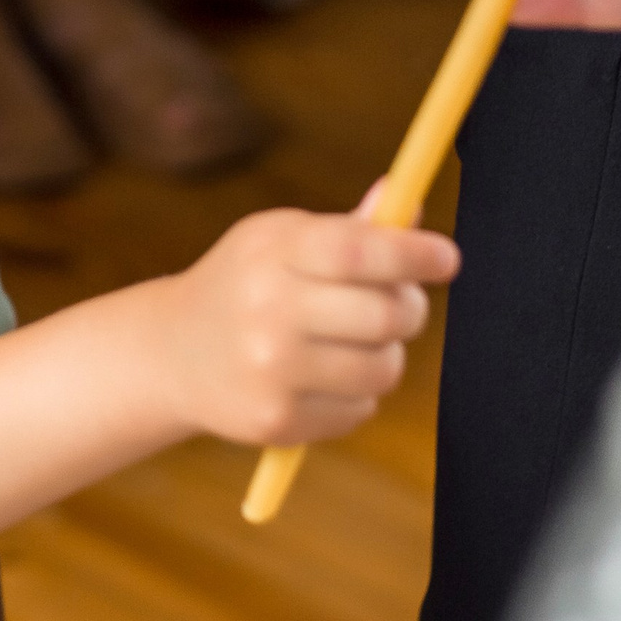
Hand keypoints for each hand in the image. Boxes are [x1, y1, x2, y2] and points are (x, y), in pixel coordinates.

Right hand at [160, 207, 457, 446]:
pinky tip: (319, 378)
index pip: (359, 251)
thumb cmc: (246, 284)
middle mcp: (268, 311)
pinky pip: (360, 408)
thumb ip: (348, 229)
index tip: (447, 258)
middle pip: (384, 315)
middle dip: (410, 310)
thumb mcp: (280, 241)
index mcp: (273, 253)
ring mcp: (271, 371)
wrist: (172, 353)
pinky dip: (356, 393)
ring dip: (385, 355)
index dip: (413, 254)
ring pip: (382, 368)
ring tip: (354, 343)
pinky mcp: (276, 420)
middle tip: (402, 305)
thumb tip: (406, 200)